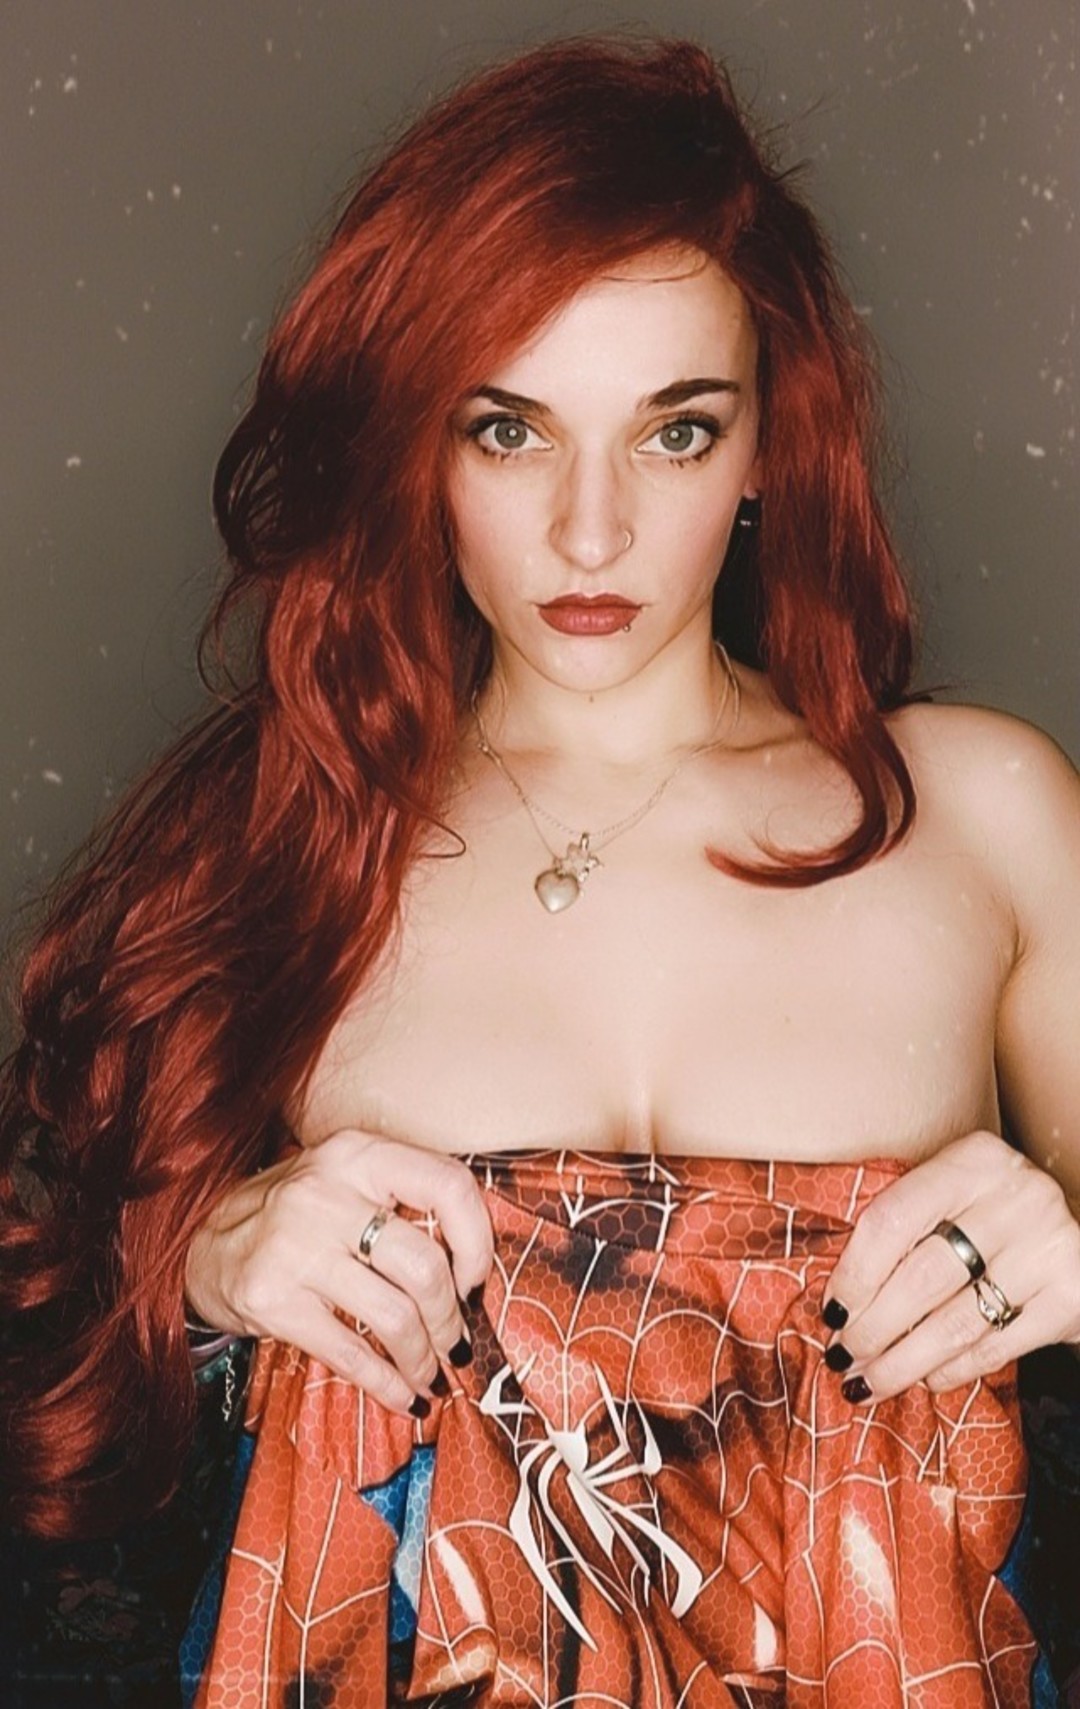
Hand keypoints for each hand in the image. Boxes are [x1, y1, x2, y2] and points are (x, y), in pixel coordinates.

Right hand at [184, 1128, 494, 1416]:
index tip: (474, 1281)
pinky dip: (386, 1384)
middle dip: (449, 1318)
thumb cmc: (296, 1213)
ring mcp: (295, 1247)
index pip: (448, 1185)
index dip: (477, 1241)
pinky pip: (350, 1354)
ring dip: (423, 1358)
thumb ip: (403, 1201)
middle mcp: (326, 1193)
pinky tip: (401, 1396)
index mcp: (357, 1154)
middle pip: (425, 1265)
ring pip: (394, 1316)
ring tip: (430, 1374)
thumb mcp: (345, 1180)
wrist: (201, 1241)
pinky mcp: (272, 1300)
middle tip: (452, 1343)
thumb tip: (475, 1270)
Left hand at [820, 1130, 1079, 1402]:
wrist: (1074, 1244)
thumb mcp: (951, 1198)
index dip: (854, 1274)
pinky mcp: (1070, 1296)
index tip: (830, 1312)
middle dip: (872, 1329)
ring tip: (868, 1382)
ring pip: (957, 1322)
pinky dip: (952, 1370)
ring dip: (902, 1362)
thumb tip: (834, 1299)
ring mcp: (1047, 1247)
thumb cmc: (989, 1219)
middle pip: (923, 1277)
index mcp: (972, 1161)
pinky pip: (995, 1348)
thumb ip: (902, 1228)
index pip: (892, 1220)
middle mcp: (1015, 1197)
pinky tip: (925, 1379)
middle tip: (841, 1358)